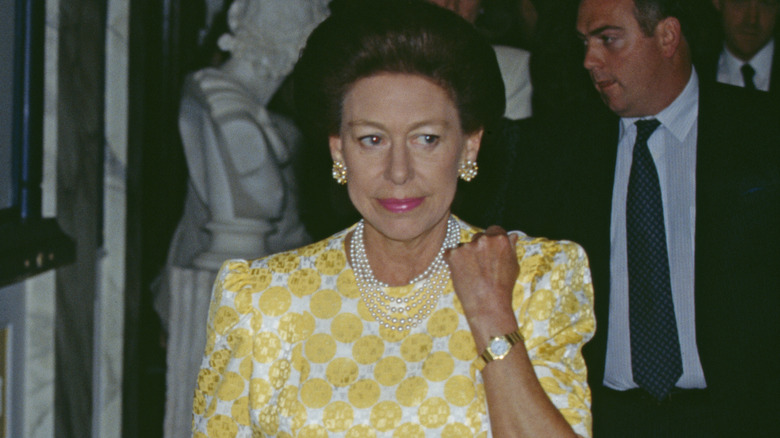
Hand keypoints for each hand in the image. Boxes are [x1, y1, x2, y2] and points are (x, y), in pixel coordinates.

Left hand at [444, 225, 519, 345]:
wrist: (488, 305)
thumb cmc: (503, 288)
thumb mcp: (514, 266)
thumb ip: (511, 248)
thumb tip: (512, 235)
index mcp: (500, 239)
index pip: (494, 230)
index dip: (492, 240)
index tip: (490, 251)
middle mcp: (483, 239)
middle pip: (478, 237)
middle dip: (478, 248)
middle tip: (480, 266)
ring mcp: (467, 246)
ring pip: (464, 246)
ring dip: (465, 255)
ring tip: (471, 273)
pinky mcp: (453, 255)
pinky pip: (450, 253)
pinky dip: (453, 262)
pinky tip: (462, 274)